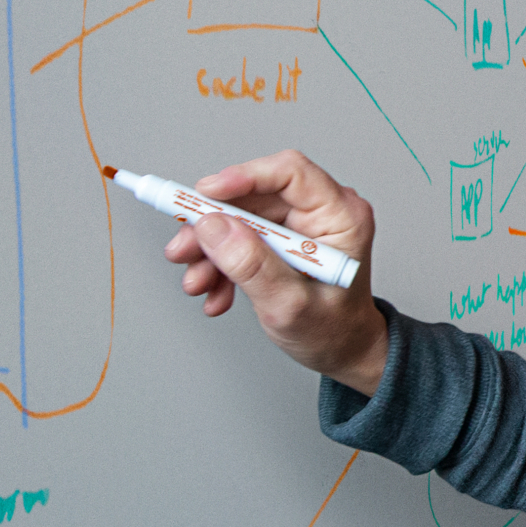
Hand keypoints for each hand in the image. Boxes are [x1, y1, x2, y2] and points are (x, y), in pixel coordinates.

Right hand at [160, 149, 388, 396]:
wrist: (342, 353)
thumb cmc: (334, 332)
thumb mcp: (290, 305)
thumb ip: (252, 265)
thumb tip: (214, 227)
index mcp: (341, 216)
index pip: (290, 173)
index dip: (244, 177)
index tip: (204, 195)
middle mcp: (321, 212)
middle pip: (254, 196)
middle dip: (213, 224)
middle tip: (183, 250)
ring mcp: (301, 225)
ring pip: (240, 217)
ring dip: (211, 249)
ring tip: (196, 282)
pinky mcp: (282, 240)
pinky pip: (241, 237)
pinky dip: (221, 264)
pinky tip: (215, 292)